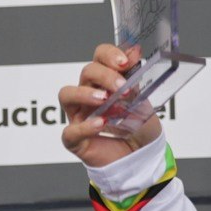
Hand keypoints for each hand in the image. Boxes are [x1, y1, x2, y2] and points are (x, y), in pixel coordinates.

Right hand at [58, 42, 162, 167]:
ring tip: (104, 100)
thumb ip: (136, 79)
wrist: (142, 158)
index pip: (99, 58)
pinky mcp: (76, 139)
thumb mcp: (143, 101)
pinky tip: (100, 124)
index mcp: (105, 82)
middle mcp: (89, 95)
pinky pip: (71, 131)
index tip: (125, 61)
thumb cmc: (138, 129)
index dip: (109, 55)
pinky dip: (85, 127)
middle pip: (86, 73)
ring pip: (66, 94)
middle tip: (122, 87)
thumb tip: (134, 51)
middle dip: (105, 76)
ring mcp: (79, 116)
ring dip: (84, 93)